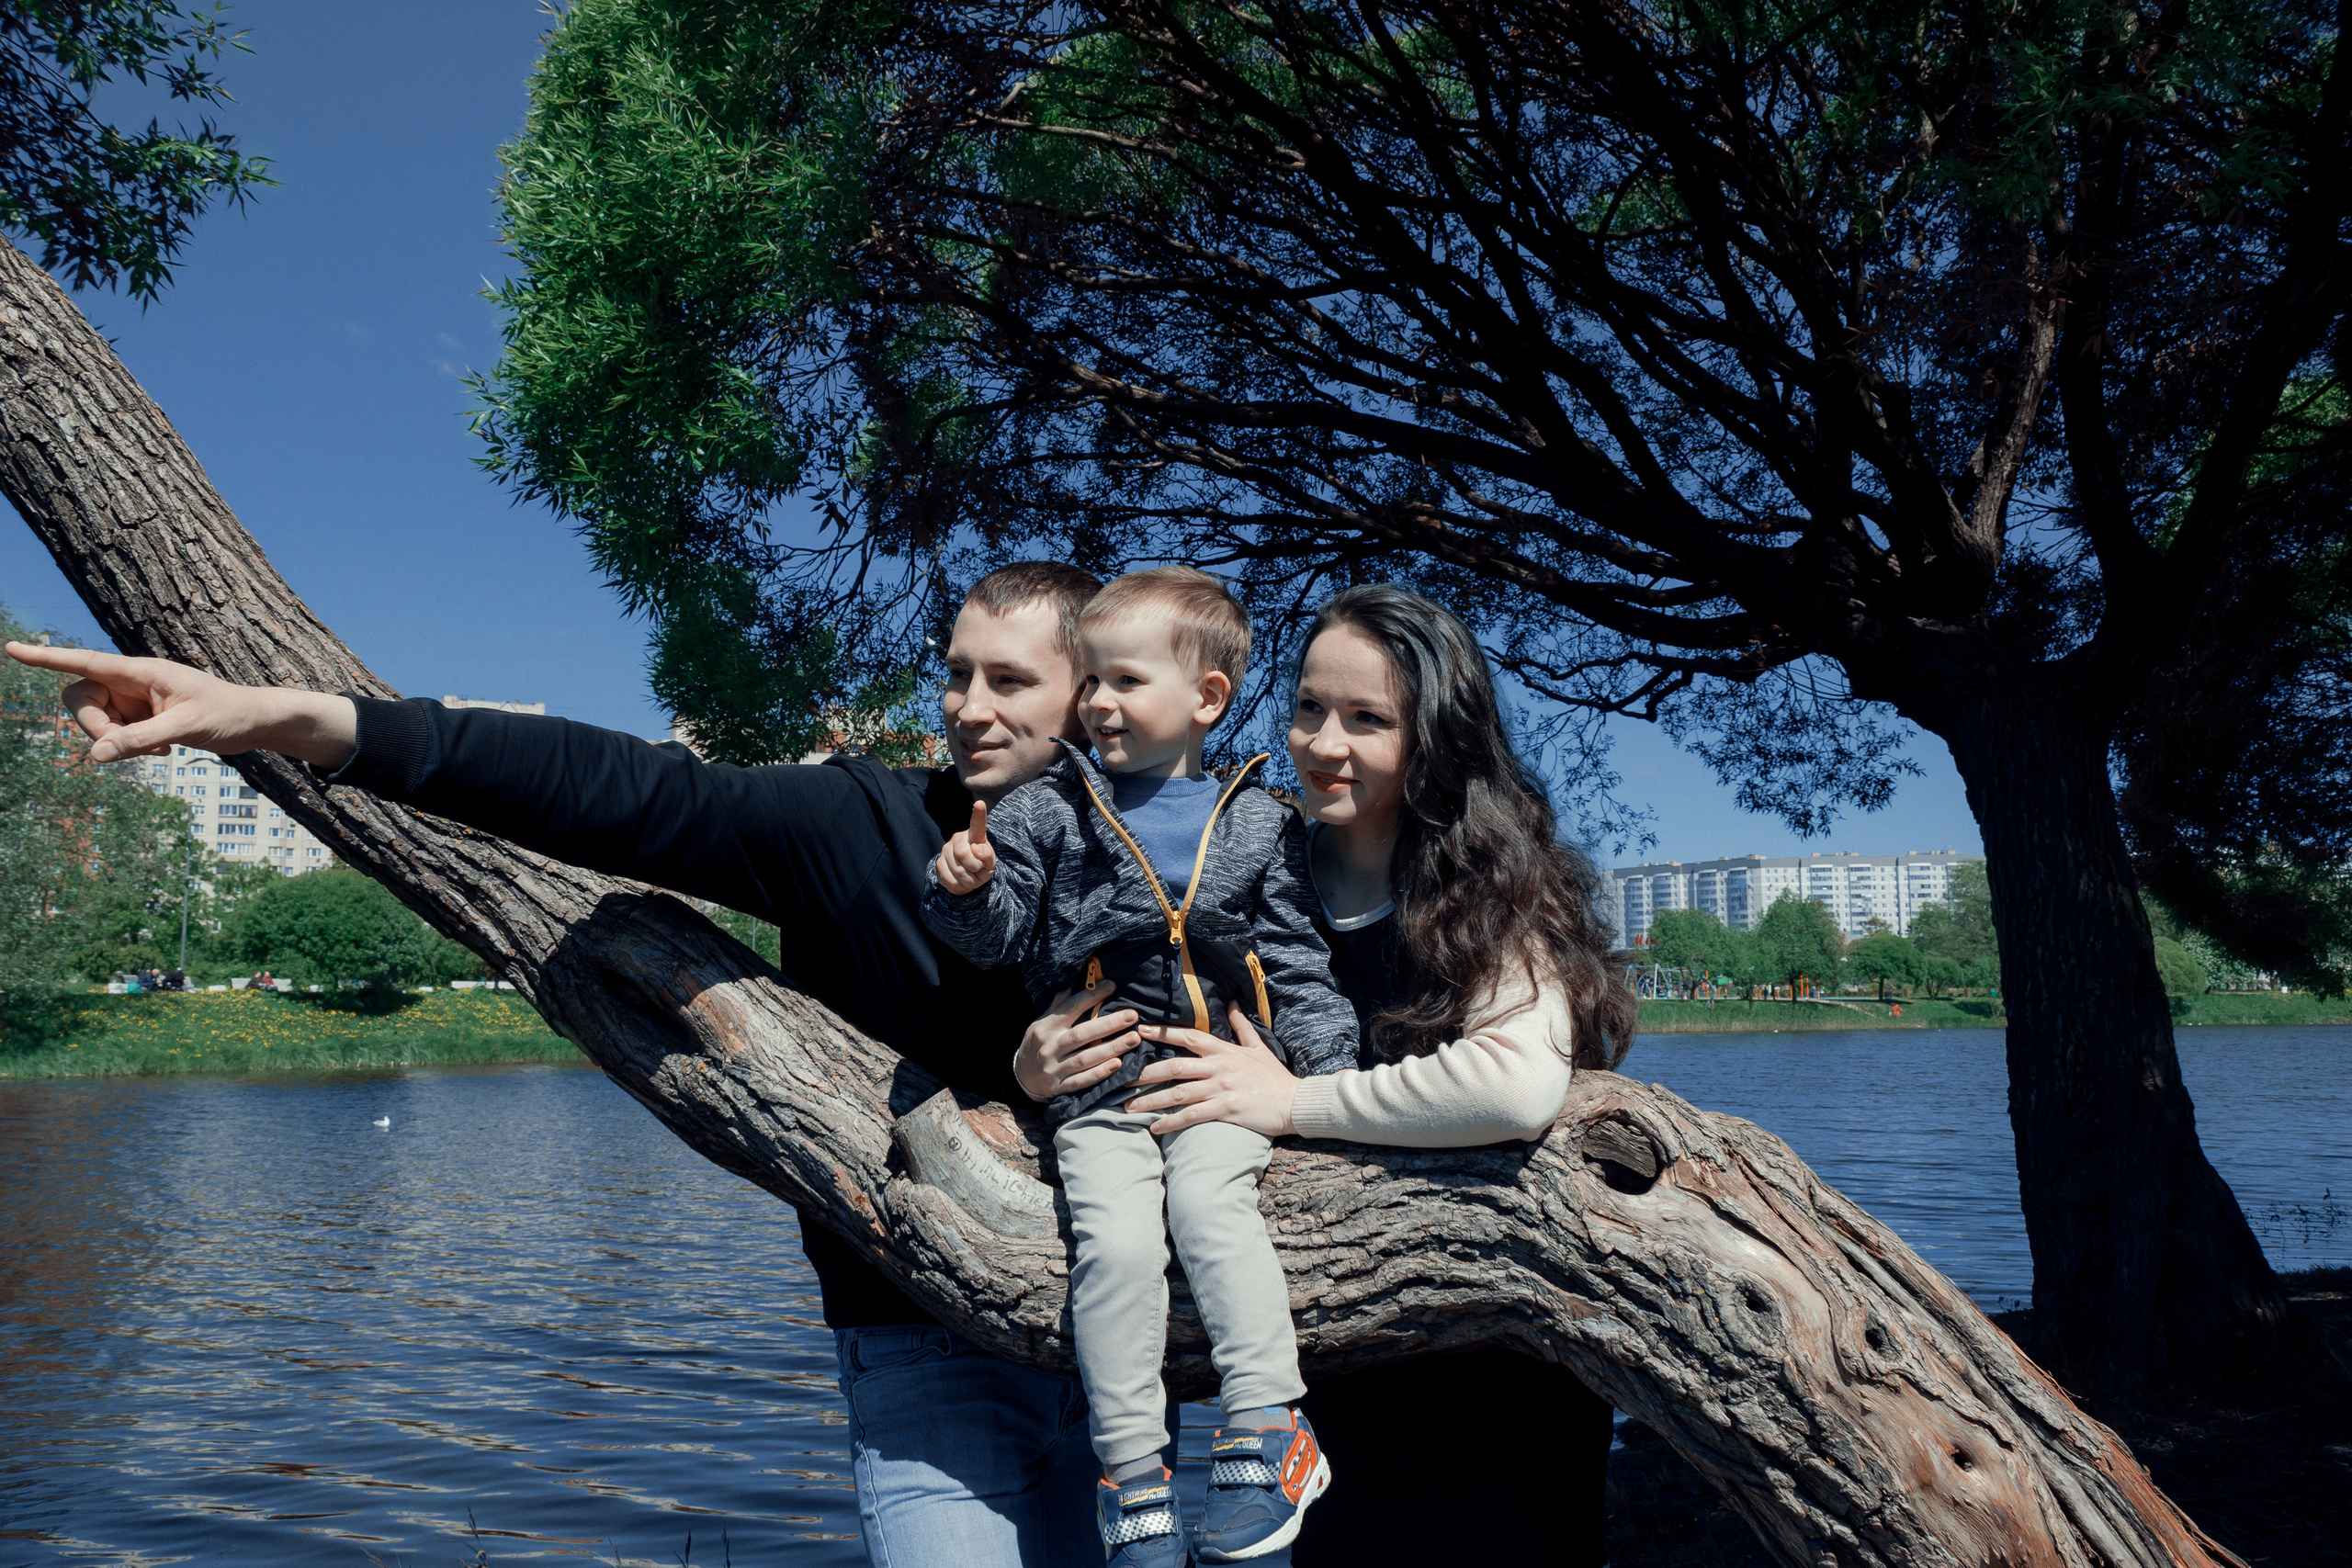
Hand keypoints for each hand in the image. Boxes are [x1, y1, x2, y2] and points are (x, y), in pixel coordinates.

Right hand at [2, 643, 358, 766]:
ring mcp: (134, 701)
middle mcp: (131, 682)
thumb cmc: (228, 715)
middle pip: (79, 699)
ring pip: (95, 722)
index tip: (11, 649)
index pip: (83, 662)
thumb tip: (95, 756)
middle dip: (93, 726)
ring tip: (158, 750)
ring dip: (115, 742)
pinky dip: (128, 748)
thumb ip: (139, 740)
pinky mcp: (141, 719)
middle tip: (126, 746)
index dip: (45, 657)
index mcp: (140, 670)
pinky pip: (114, 736)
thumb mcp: (185, 728)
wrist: (254, 723)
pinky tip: (163, 752)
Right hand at [935, 800, 996, 893]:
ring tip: (970, 876)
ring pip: (958, 870)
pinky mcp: (938, 863)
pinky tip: (961, 880)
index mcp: (975, 836)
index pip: (977, 825)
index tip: (980, 803)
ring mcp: (946, 850)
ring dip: (969, 879)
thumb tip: (976, 848)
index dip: (979, 814)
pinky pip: (950, 879)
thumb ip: (987, 856)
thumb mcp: (990, 864)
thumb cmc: (981, 866)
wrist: (967, 879)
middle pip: (963, 853)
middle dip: (974, 867)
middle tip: (978, 870)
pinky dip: (960, 885)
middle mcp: (958, 839)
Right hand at [1013, 981, 1138, 1102]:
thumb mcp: (1040, 1023)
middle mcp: (1050, 1046)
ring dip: (1111, 1048)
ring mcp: (1054, 1068)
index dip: (1091, 997)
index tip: (1112, 986)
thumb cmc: (1037, 1044)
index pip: (1070, 1008)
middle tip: (1132, 1016)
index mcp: (1046, 1027)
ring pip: (1086, 1058)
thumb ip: (1058, 1006)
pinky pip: (1083, 1080)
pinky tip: (1118, 1064)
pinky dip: (1100, 1072)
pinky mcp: (1060, 1087)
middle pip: (1082, 1034)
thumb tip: (1073, 982)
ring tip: (1134, 1039)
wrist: (1020, 1078)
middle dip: (1109, 1024)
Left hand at [1126, 1005, 1300, 1137]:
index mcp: (1224, 1052)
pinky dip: (1172, 1122)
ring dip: (1152, 1101)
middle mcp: (1220, 1068)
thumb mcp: (1258, 1048)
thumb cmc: (1274, 1077)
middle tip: (1123, 1078)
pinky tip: (1155, 1127)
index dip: (1163, 1033)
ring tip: (1129, 1108)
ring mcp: (1222, 1089)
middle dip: (1146, 1073)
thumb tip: (1232, 1004)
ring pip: (1179, 1093)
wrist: (1294, 1102)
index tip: (1140, 1030)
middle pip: (1176, 1067)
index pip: (1189, 1037)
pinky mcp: (1226, 1109)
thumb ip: (1242, 1027)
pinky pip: (1193, 1116)